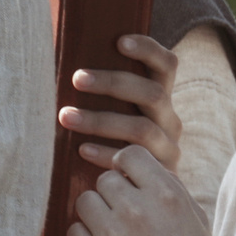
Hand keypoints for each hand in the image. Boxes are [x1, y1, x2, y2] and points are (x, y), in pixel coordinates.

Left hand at [60, 34, 183, 173]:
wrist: (144, 195)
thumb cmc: (114, 144)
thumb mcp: (116, 114)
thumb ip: (103, 94)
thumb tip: (67, 64)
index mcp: (161, 99)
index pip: (167, 65)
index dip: (148, 50)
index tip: (120, 40)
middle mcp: (170, 120)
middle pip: (152, 93)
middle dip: (113, 83)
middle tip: (77, 78)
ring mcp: (168, 148)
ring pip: (141, 127)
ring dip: (101, 120)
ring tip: (65, 116)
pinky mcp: (161, 174)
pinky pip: (133, 161)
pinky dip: (105, 153)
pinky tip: (81, 150)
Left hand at [67, 141, 221, 235]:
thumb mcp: (195, 218)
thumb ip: (169, 186)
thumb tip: (138, 164)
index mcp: (167, 195)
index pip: (131, 154)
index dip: (128, 165)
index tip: (131, 179)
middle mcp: (137, 209)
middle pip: (106, 178)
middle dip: (114, 192)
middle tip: (126, 212)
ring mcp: (111, 232)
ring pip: (86, 200)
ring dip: (96, 211)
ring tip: (115, 230)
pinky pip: (74, 228)